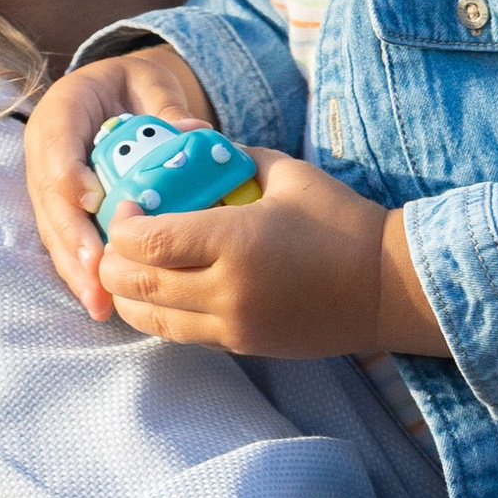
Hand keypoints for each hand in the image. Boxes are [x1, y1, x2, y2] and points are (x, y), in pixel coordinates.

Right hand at [24, 46, 216, 318]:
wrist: (109, 94)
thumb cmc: (130, 87)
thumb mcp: (149, 82)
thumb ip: (165, 105)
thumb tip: (195, 133)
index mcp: (62, 110)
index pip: (58, 145)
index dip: (71, 175)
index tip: (92, 200)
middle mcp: (45, 152)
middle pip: (51, 201)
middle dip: (73, 240)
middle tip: (97, 271)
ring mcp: (47, 186)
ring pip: (54, 231)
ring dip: (75, 269)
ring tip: (99, 302)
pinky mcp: (60, 213)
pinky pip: (66, 246)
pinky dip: (81, 275)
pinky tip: (100, 303)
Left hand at [99, 149, 447, 358]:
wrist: (386, 289)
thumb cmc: (340, 221)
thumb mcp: (286, 172)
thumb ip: (230, 160)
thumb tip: (185, 150)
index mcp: (236, 242)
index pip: (150, 243)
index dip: (123, 227)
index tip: (127, 206)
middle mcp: (227, 292)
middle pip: (138, 286)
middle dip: (112, 264)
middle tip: (114, 240)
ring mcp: (233, 327)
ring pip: (152, 320)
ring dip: (128, 295)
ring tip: (128, 268)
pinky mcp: (241, 347)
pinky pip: (181, 334)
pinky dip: (159, 312)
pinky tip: (161, 289)